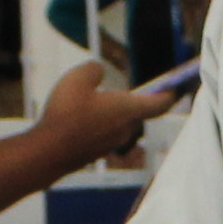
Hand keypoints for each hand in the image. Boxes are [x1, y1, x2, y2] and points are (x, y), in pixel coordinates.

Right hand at [33, 60, 172, 172]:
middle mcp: (125, 129)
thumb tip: (98, 72)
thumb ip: (94, 70)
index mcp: (128, 109)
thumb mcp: (78, 78)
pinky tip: (79, 119)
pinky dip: (98, 126)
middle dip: (136, 102)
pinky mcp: (95, 153)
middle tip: (127, 89)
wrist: (47, 152)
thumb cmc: (66, 114)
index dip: (170, 94)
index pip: (160, 103)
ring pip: (120, 125)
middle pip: (139, 114)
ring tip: (94, 102)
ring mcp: (110, 144)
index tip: (175, 87)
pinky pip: (103, 135)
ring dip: (114, 114)